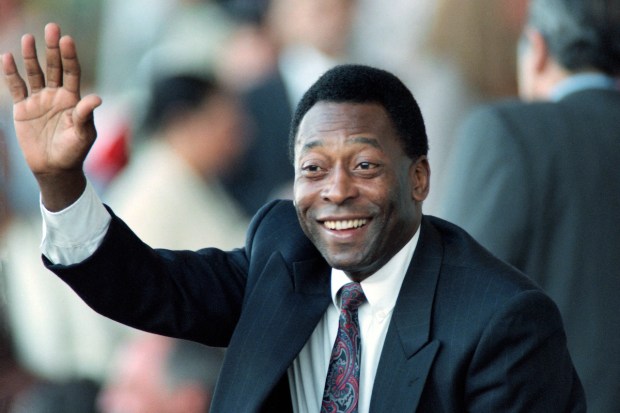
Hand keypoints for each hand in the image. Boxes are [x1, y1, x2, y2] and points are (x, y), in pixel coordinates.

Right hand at [2, 23, 101, 210]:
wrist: (54, 168)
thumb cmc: (74, 152)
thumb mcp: (83, 135)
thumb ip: (86, 115)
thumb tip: (97, 98)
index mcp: (74, 99)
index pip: (72, 73)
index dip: (70, 56)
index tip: (67, 40)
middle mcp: (57, 96)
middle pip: (55, 67)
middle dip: (53, 49)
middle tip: (52, 27)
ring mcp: (39, 100)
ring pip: (35, 73)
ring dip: (32, 57)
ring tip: (28, 38)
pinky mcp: (23, 108)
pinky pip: (16, 87)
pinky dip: (11, 73)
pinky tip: (7, 57)